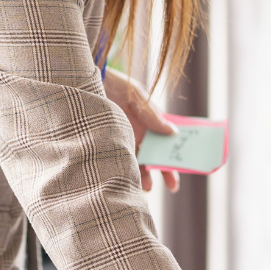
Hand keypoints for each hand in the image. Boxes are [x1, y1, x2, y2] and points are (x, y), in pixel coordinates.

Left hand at [102, 67, 178, 192]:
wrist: (86, 82)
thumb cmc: (114, 84)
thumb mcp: (136, 96)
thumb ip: (152, 115)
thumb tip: (173, 132)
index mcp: (149, 121)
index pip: (166, 141)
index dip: (175, 153)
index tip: (185, 166)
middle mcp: (138, 132)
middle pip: (155, 155)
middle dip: (165, 170)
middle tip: (173, 186)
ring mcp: (123, 139)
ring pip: (138, 161)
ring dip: (144, 175)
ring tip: (147, 187)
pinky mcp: (107, 144)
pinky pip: (119, 160)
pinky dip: (126, 171)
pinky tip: (129, 181)